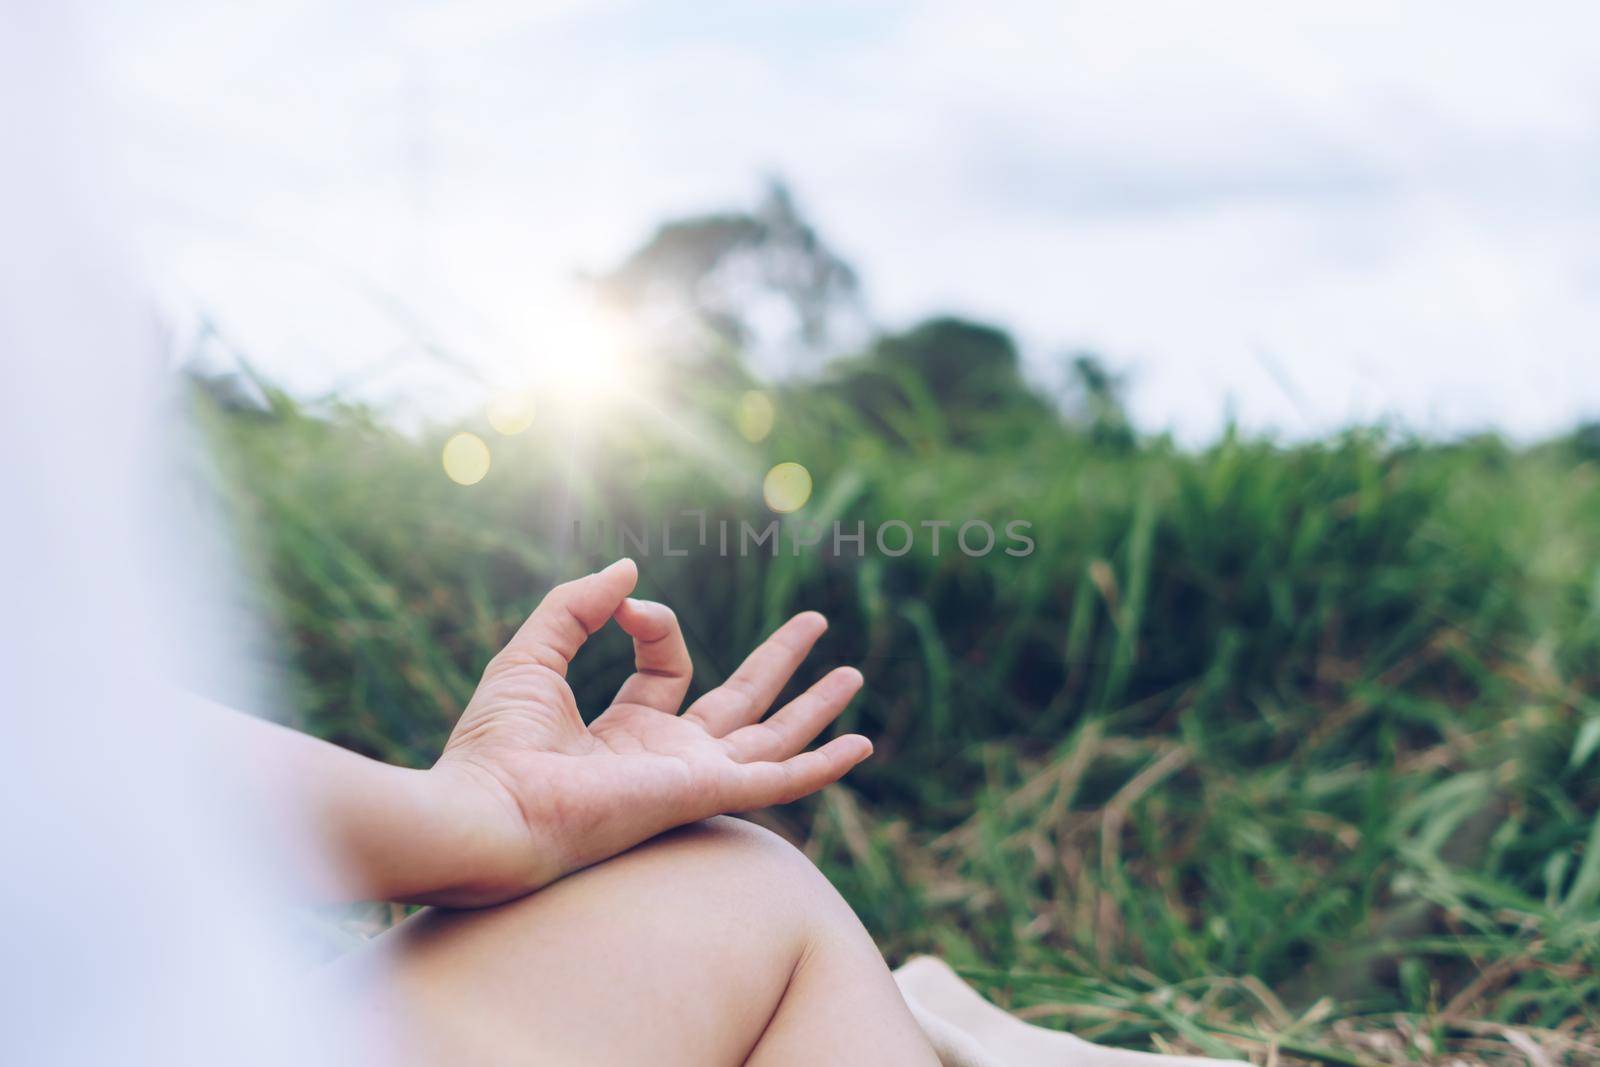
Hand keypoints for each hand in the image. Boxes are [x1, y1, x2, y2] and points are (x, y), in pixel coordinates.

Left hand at [429, 558, 871, 904]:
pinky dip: (823, 764)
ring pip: (773, 739)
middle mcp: (667, 760)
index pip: (669, 668)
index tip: (623, 607)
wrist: (489, 807)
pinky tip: (860, 745)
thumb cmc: (495, 745)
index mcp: (626, 735)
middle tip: (816, 623)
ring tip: (853, 674)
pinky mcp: (706, 794)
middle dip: (779, 662)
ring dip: (814, 706)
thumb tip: (629, 572)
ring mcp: (692, 781)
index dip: (655, 625)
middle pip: (741, 704)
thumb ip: (577, 606)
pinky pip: (779, 781)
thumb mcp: (534, 653)